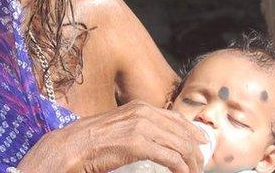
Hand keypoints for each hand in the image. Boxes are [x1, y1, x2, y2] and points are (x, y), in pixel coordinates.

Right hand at [17, 100, 207, 172]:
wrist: (73, 145)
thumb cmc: (92, 140)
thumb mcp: (119, 125)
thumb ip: (137, 126)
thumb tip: (154, 138)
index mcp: (140, 107)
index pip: (176, 118)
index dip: (192, 132)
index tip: (201, 143)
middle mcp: (144, 113)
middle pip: (182, 133)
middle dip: (195, 152)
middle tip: (199, 166)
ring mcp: (141, 128)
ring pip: (180, 146)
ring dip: (191, 163)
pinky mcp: (138, 145)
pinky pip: (171, 158)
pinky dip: (181, 169)